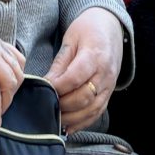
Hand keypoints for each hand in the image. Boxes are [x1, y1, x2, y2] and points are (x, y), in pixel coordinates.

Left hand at [45, 8, 123, 132]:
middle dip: (63, 105)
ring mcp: (110, 85)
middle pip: (84, 97)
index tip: (44, 90)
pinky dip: (83, 122)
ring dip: (72, 118)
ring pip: (92, 109)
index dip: (58, 87)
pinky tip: (69, 127)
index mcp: (95, 55)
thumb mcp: (70, 39)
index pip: (75, 77)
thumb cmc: (88, 29)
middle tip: (46, 106)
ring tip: (55, 120)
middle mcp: (106, 73)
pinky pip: (98, 112)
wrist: (111, 27)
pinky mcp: (110, 93)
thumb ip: (60, 64)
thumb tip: (45, 84)